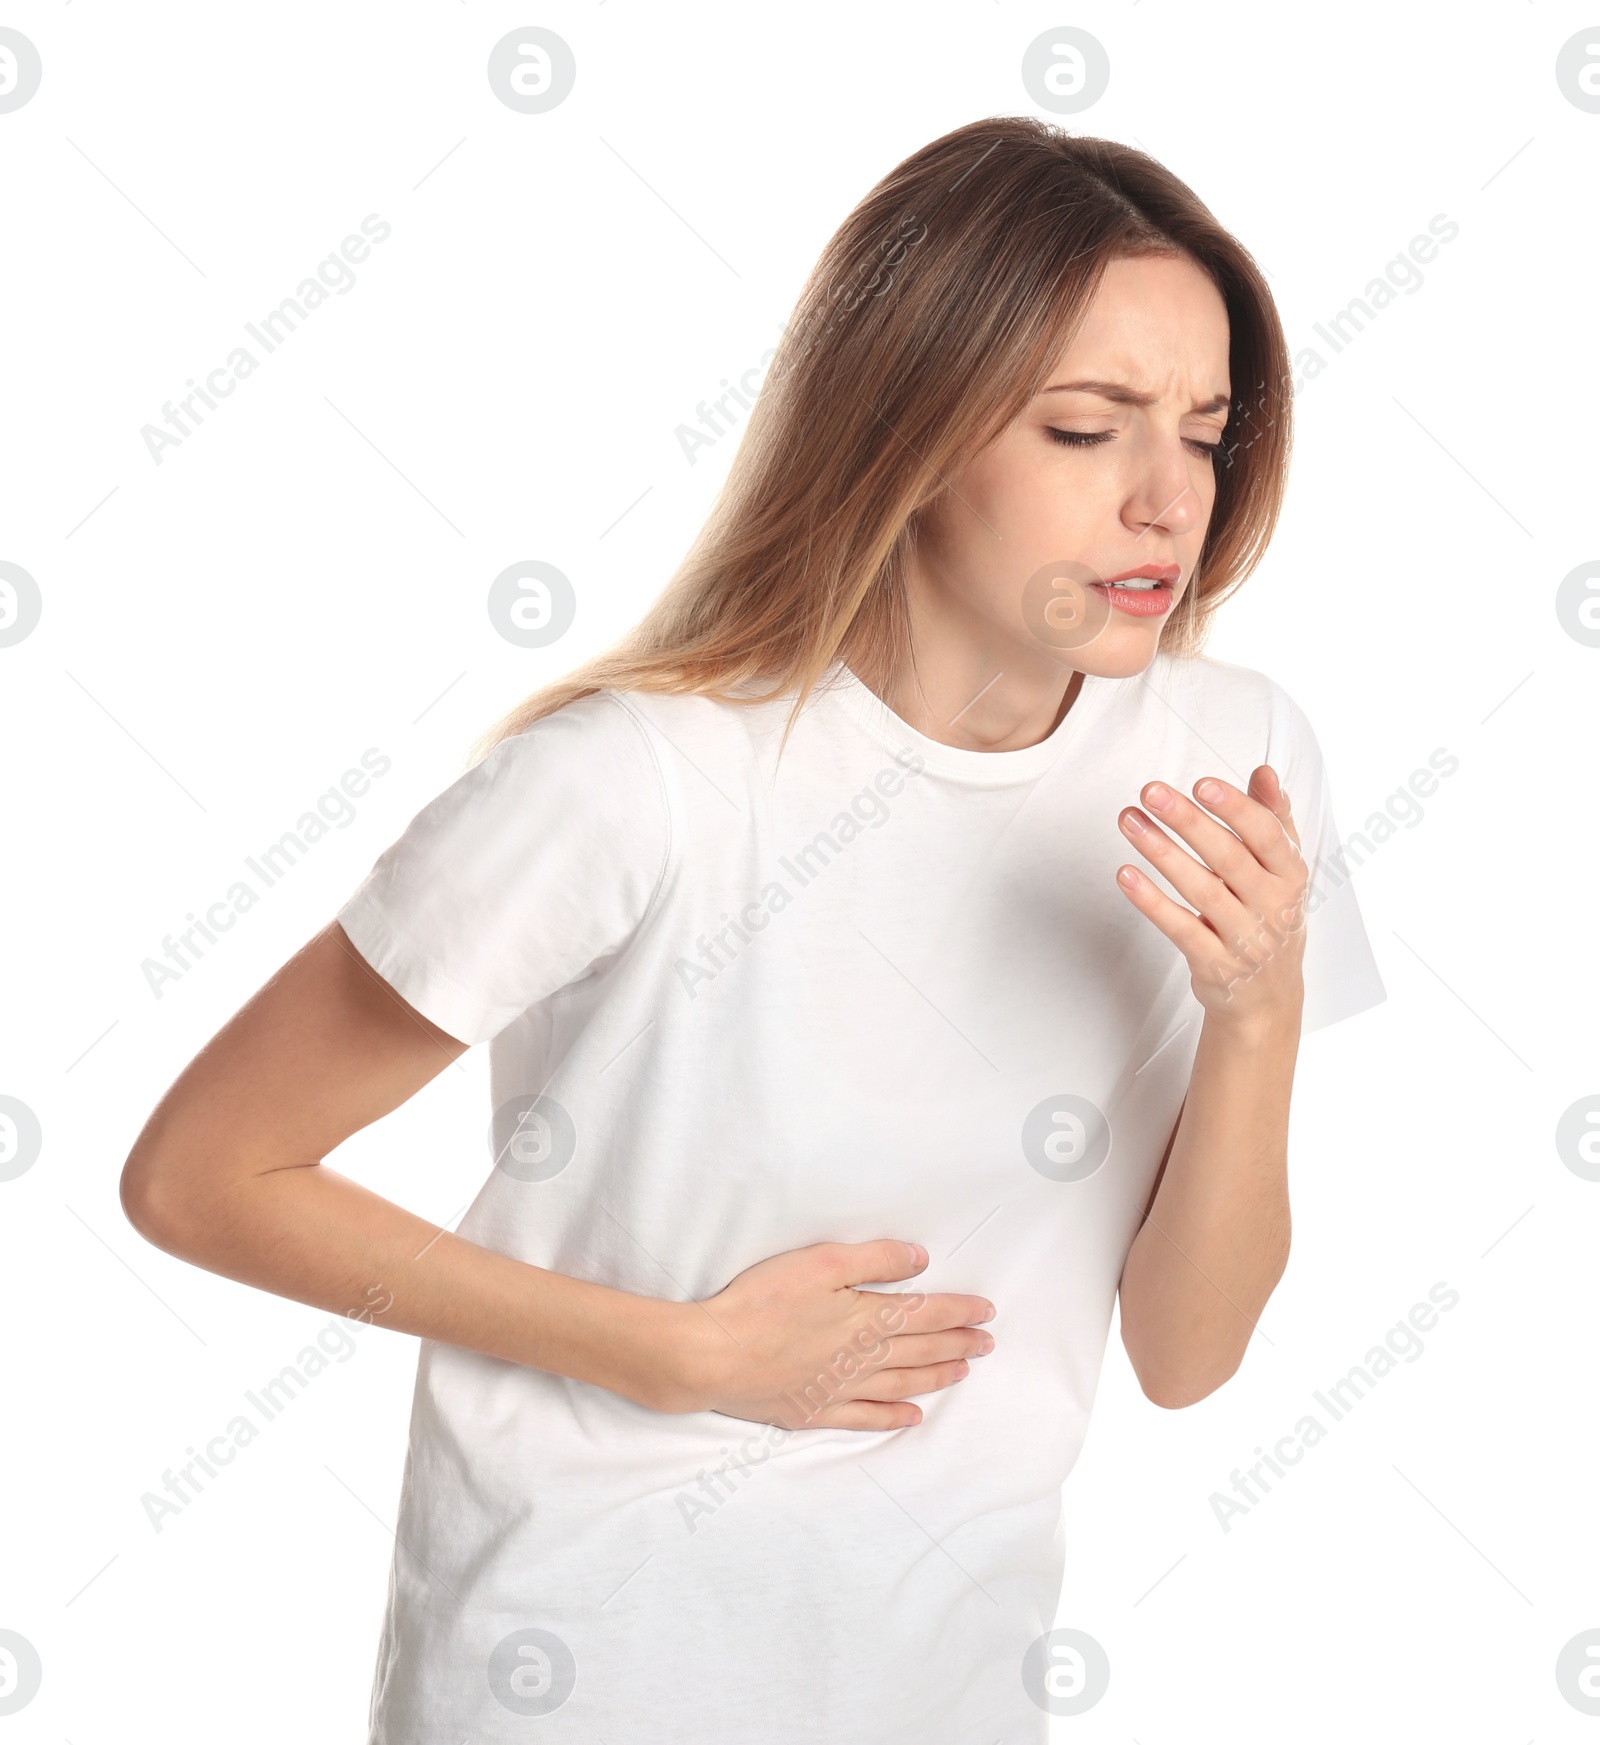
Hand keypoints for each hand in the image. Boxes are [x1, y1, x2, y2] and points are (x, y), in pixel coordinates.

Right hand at [665, 1239, 994, 1430]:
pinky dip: (893, 1417)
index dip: (958, 1311)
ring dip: (936, 1377)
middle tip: (987, 1343)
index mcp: (865, 1318)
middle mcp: (861, 1358)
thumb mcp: (821, 1264)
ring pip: (901, 1384)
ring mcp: (839, 1389)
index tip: (987, 1311)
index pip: (925, 1313)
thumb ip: (875, 1261)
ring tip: (962, 1373)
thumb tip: (921, 1260)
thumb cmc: (762, 1303)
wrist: (713, 1357)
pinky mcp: (815, 1410)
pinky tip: (912, 1418)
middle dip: (957, 1344)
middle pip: (920, 1349)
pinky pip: (866, 1417)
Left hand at [1114, 764, 1308, 1024]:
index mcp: (1291, 876)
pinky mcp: (1214, 964)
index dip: (1235, 808)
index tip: (1201, 783)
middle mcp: (1273, 907)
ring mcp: (1244, 939)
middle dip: (1188, 821)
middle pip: (1229, 858)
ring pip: (1201, 890)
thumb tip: (1264, 772)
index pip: (1267, 835)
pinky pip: (1179, 928)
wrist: (1268, 999)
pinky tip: (1126, 874)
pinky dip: (1151, 902)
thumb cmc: (1270, 917)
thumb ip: (1273, 818)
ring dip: (1161, 852)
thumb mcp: (1283, 870)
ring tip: (1129, 820)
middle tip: (1151, 791)